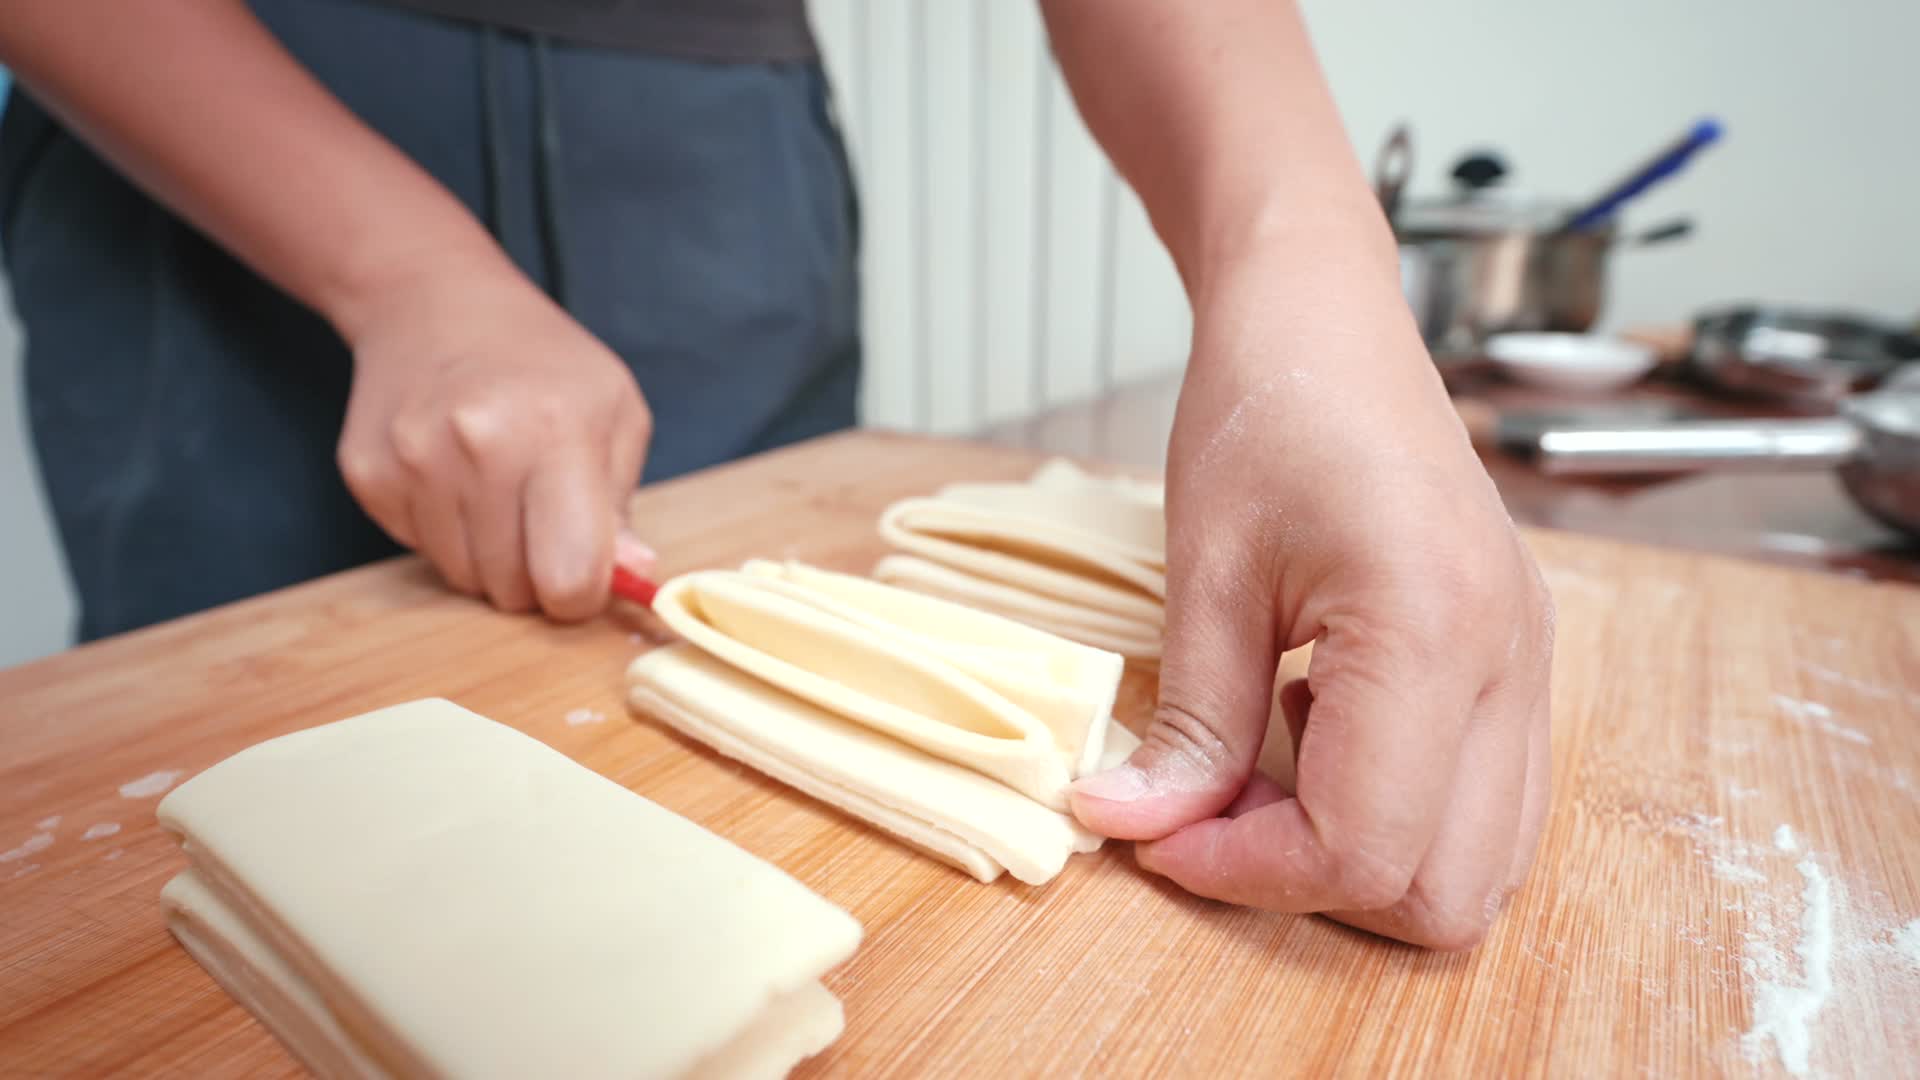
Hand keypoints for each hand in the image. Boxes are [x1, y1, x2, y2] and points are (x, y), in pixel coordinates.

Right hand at [335, 261, 653, 619]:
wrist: (435, 303)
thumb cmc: (543, 363)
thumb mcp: (613, 411)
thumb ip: (621, 503)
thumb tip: (632, 572)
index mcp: (556, 431)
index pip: (570, 575)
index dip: (583, 593)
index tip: (586, 573)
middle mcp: (478, 446)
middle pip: (514, 589)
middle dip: (536, 574)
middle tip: (540, 518)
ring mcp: (414, 460)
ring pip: (464, 579)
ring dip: (489, 556)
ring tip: (497, 488)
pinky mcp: (369, 474)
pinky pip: (420, 551)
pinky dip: (444, 530)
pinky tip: (454, 475)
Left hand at [1069, 252, 1553, 948]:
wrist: (1330, 320)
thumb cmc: (1267, 412)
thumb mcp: (1205, 573)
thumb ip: (1187, 722)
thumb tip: (1132, 826)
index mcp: (1433, 631)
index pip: (1363, 847)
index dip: (1246, 871)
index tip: (1160, 835)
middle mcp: (1512, 664)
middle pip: (1445, 893)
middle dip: (1314, 884)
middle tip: (1211, 814)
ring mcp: (1532, 665)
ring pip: (1482, 866)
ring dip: (1362, 858)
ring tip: (1266, 768)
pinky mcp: (1522, 662)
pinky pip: (1486, 804)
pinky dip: (1399, 811)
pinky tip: (1321, 730)